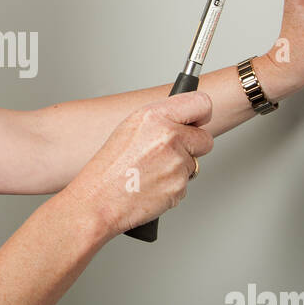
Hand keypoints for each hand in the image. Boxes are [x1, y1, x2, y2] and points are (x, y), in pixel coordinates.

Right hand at [61, 90, 214, 239]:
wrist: (98, 201)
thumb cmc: (109, 168)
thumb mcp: (130, 128)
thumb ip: (162, 119)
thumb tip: (186, 118)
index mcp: (154, 116)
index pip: (201, 103)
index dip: (201, 115)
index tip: (196, 121)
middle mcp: (168, 136)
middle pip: (205, 139)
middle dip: (193, 147)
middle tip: (168, 153)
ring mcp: (176, 162)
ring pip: (194, 164)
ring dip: (178, 169)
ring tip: (150, 172)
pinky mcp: (179, 186)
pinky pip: (185, 184)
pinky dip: (172, 186)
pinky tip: (151, 185)